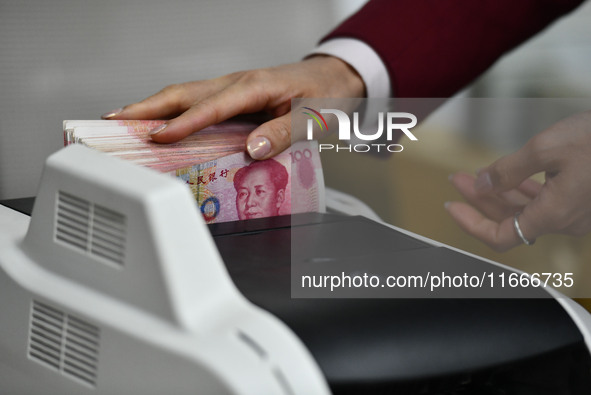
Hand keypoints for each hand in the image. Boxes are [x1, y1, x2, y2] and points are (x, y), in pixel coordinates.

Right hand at [101, 56, 364, 159]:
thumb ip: (283, 133)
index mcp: (254, 87)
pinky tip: (160, 124)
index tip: (157, 139)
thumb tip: (252, 151)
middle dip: (147, 108)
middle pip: (183, 93)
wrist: (333, 77)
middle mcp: (237, 83)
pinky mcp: (232, 94)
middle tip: (112, 122)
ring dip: (152, 107)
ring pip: (184, 94)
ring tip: (122, 122)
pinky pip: (196, 101)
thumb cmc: (323, 95)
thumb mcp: (313, 117)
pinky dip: (172, 111)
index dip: (182, 124)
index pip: (211, 107)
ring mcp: (232, 86)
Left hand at [446, 110, 590, 251]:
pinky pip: (545, 202)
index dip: (471, 224)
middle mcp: (565, 221)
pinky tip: (508, 178)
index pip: (501, 236)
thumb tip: (482, 184)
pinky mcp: (582, 200)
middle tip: (460, 179)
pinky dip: (522, 191)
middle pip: (510, 220)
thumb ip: (508, 170)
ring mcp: (576, 212)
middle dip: (480, 199)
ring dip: (499, 193)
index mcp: (555, 215)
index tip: (452, 207)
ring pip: (527, 210)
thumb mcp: (546, 148)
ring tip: (476, 175)